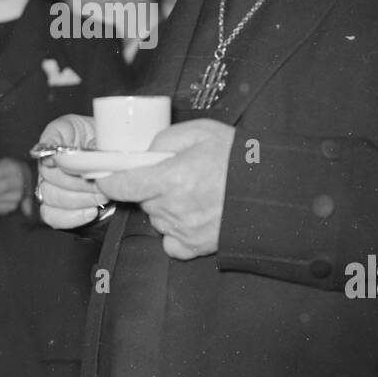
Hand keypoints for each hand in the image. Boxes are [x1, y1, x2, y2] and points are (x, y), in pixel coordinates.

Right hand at [36, 114, 108, 229]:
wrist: (125, 165)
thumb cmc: (116, 146)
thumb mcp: (111, 130)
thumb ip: (98, 134)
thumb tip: (87, 149)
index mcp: (62, 135)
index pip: (46, 145)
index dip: (55, 153)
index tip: (72, 157)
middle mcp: (51, 160)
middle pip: (47, 174)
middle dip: (77, 181)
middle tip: (100, 182)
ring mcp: (51, 184)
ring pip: (50, 196)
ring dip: (79, 198)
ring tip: (102, 196)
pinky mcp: (58, 208)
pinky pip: (53, 216)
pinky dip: (72, 216)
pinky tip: (91, 211)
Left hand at [96, 119, 233, 259]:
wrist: (271, 187)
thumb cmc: (238, 157)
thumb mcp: (200, 131)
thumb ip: (165, 138)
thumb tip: (147, 152)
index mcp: (170, 178)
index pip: (122, 185)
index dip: (110, 181)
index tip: (106, 178)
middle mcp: (173, 208)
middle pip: (143, 201)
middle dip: (150, 188)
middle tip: (175, 176)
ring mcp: (184, 229)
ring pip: (157, 220)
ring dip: (165, 208)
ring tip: (192, 194)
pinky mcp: (197, 246)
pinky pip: (171, 242)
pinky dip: (175, 232)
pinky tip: (190, 217)